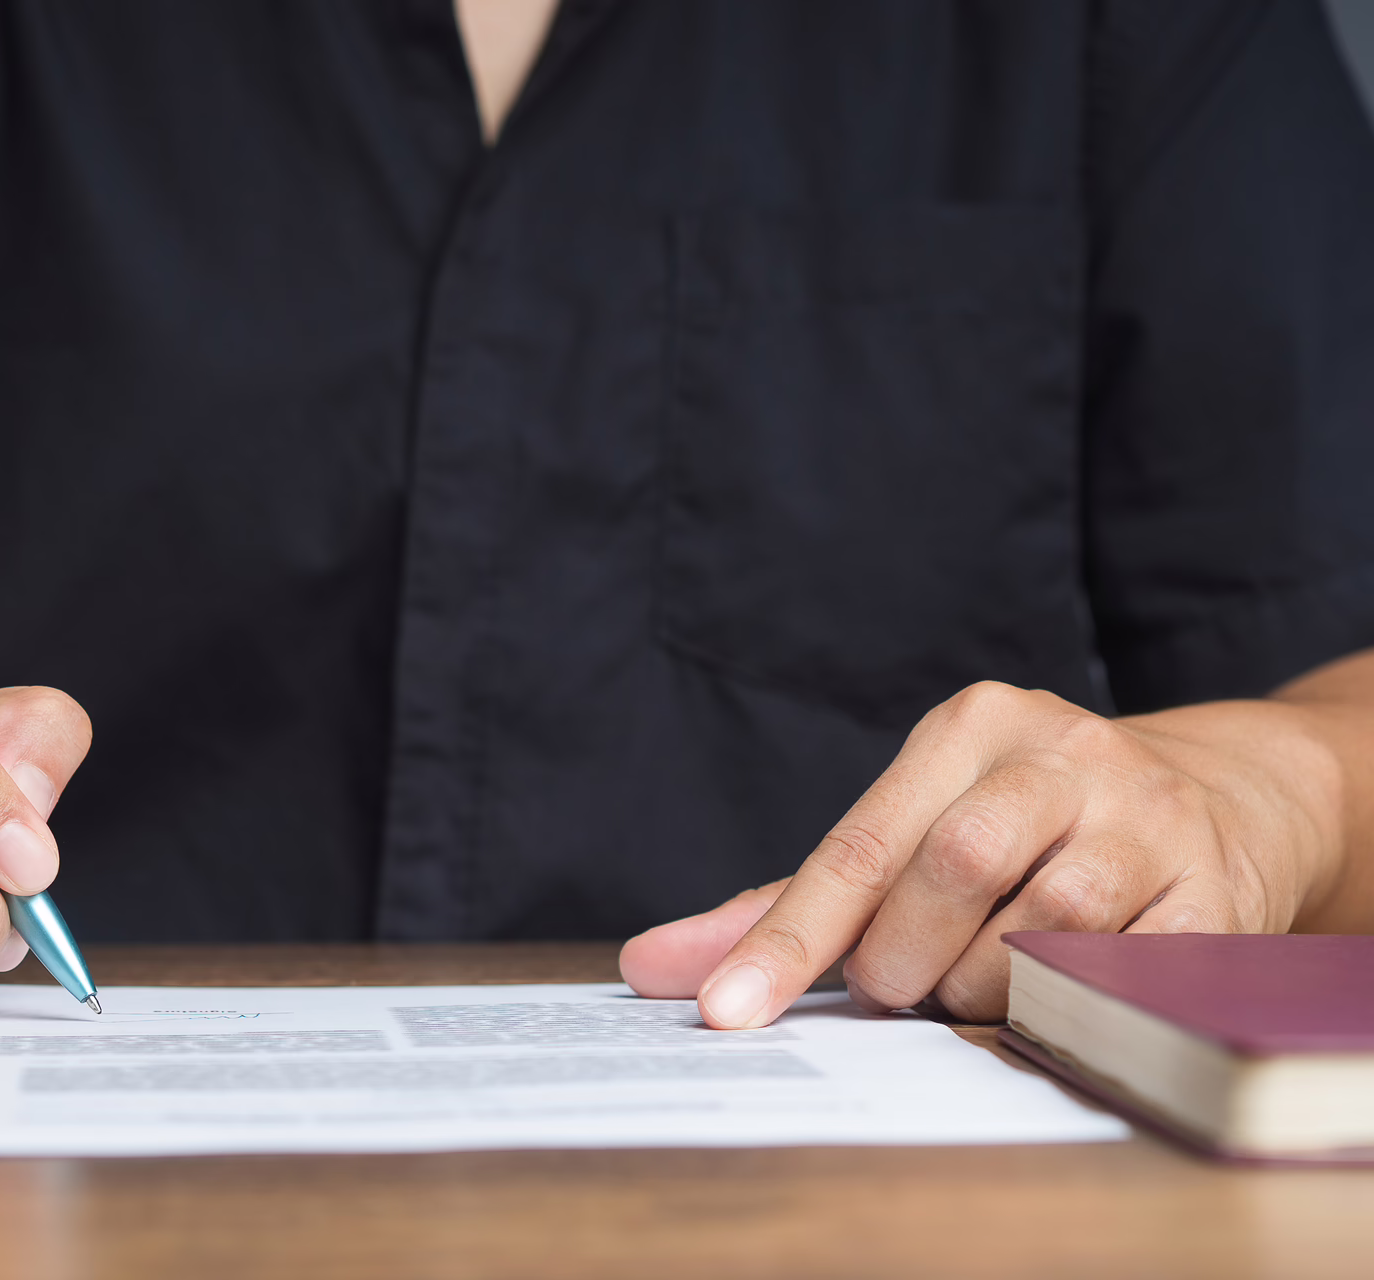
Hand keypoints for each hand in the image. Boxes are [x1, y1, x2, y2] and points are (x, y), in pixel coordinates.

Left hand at [619, 681, 1343, 1025]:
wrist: (1218, 800)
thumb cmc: (1023, 831)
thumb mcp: (911, 836)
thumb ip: (790, 905)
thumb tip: (651, 966)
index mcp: (969, 726)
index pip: (859, 845)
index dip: (789, 940)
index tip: (724, 1012)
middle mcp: (1062, 751)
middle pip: (950, 871)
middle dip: (902, 960)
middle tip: (898, 986)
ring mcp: (1149, 814)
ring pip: (1037, 932)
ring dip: (983, 989)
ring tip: (979, 980)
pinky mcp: (1215, 890)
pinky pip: (1120, 975)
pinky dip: (1065, 1003)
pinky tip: (1054, 989)